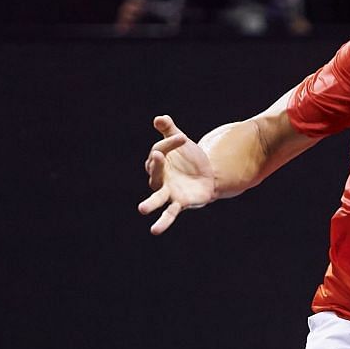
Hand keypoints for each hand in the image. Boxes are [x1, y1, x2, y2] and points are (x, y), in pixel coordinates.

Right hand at [137, 115, 215, 234]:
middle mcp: (160, 179)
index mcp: (158, 163)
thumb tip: (159, 118)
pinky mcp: (179, 203)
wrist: (208, 175)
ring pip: (157, 199)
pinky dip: (163, 221)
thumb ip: (169, 130)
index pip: (159, 153)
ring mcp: (169, 192)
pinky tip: (155, 230)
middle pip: (155, 173)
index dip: (170, 144)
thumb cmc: (189, 158)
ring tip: (141, 209)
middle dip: (156, 166)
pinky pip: (170, 214)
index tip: (183, 137)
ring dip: (150, 204)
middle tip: (158, 157)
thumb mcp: (180, 141)